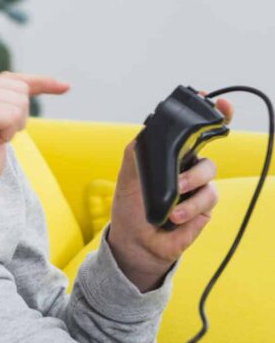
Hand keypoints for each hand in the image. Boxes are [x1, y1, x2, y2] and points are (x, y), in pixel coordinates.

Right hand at [0, 73, 69, 206]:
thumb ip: (4, 97)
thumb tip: (41, 82)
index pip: (12, 79)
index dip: (40, 84)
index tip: (65, 87)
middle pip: (19, 89)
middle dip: (16, 116)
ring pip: (19, 102)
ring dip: (11, 127)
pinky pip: (13, 115)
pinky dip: (8, 133)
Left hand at [107, 97, 232, 291]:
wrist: (137, 241)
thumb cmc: (131, 207)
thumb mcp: (127, 178)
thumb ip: (137, 154)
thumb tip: (144, 133)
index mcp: (168, 155)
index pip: (190, 130)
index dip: (208, 114)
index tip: (216, 101)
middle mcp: (186, 165)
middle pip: (209, 143)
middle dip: (214, 132)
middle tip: (191, 153)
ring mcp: (198, 184)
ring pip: (209, 170)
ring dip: (190, 184)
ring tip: (172, 202)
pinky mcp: (205, 205)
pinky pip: (208, 197)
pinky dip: (191, 207)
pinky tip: (175, 216)